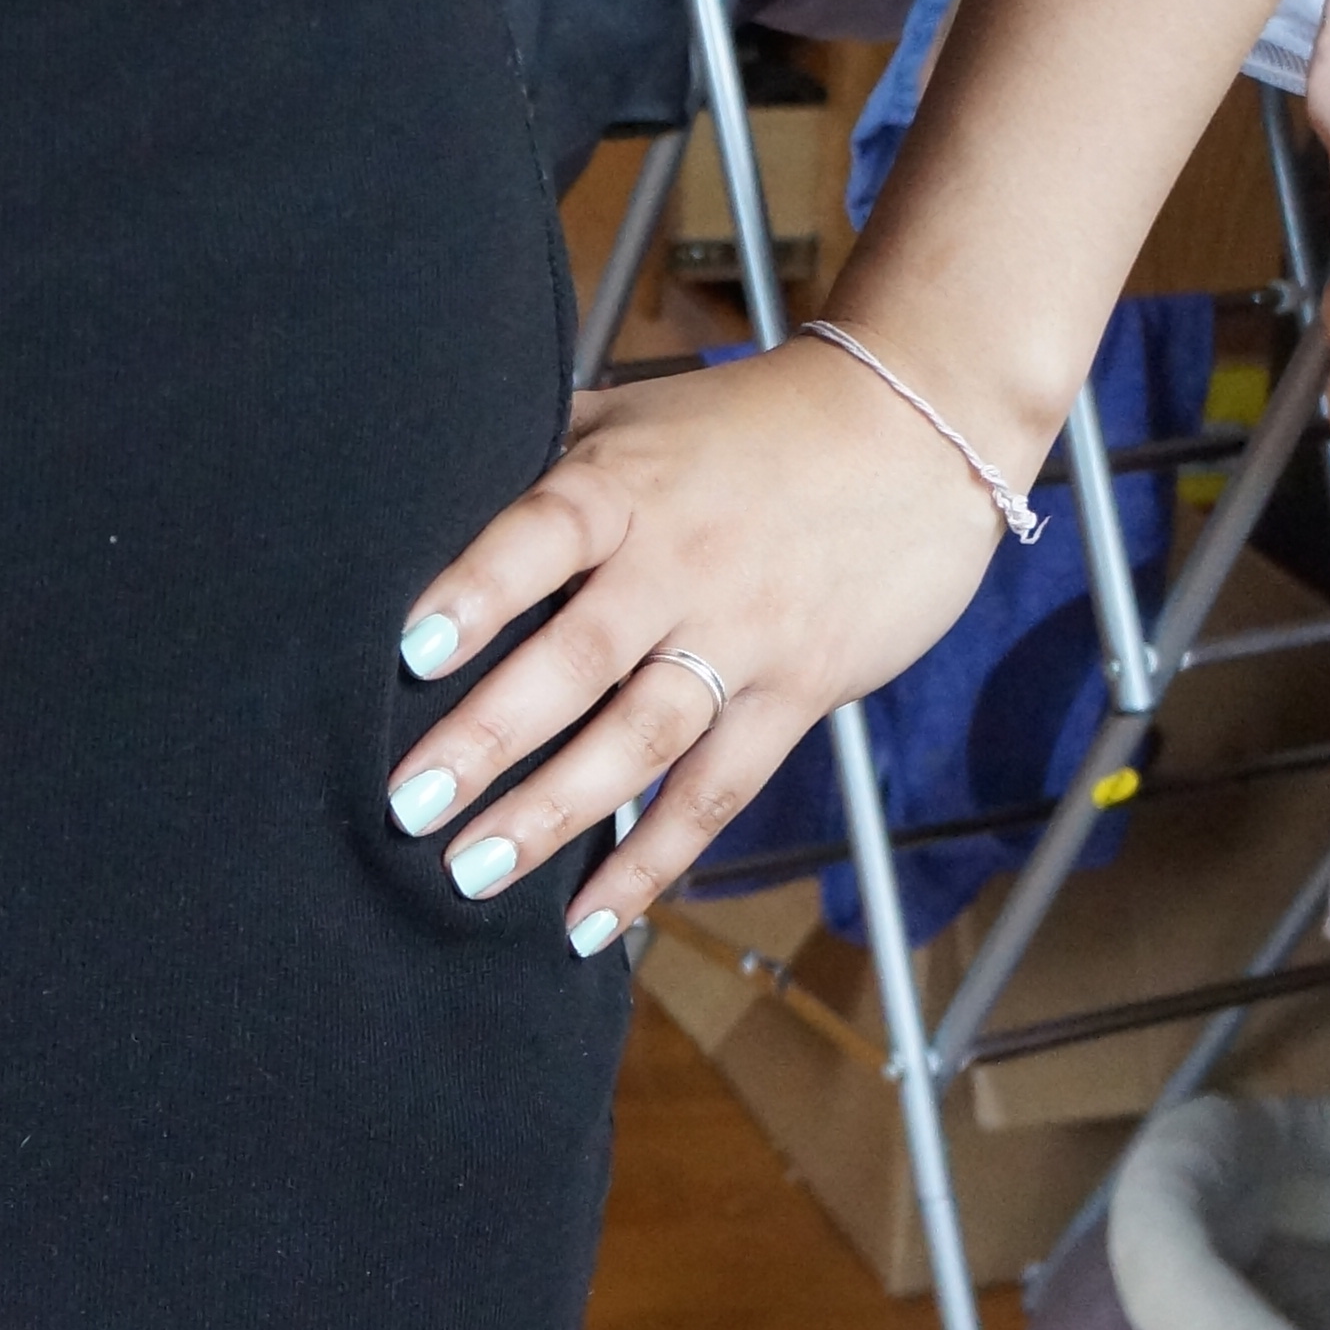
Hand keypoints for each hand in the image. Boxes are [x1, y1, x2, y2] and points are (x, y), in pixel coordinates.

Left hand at [385, 332, 1019, 943]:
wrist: (922, 431)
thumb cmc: (752, 422)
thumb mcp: (641, 409)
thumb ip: (548, 447)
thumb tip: (429, 478)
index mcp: (627, 485)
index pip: (544, 535)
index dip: (479, 590)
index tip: (411, 651)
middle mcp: (681, 565)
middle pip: (579, 658)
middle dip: (489, 737)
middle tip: (407, 806)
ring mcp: (744, 636)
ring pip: (642, 739)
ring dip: (555, 813)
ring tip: (473, 875)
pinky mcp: (800, 693)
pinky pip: (718, 789)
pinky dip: (655, 858)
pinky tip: (592, 920)